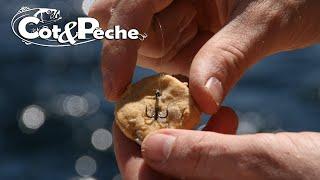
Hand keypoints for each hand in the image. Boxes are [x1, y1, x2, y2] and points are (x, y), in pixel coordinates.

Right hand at [89, 0, 319, 114]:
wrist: (309, 1)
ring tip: (193, 68)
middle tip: (146, 80)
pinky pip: (164, 58)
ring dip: (157, 69)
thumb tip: (201, 102)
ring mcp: (176, 15)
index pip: (131, 7)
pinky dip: (172, 77)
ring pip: (142, 46)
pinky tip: (194, 77)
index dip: (118, 45)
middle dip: (132, 55)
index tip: (115, 90)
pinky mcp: (185, 34)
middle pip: (124, 26)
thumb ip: (228, 57)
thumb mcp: (264, 21)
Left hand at [113, 108, 319, 178]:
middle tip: (167, 99)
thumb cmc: (315, 176)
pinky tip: (228, 115)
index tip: (127, 110)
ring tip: (209, 107)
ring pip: (186, 161)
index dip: (129, 144)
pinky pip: (209, 161)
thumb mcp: (261, 164)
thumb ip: (203, 158)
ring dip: (191, 131)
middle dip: (161, 132)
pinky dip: (213, 137)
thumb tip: (150, 145)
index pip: (143, 179)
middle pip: (162, 169)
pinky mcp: (235, 179)